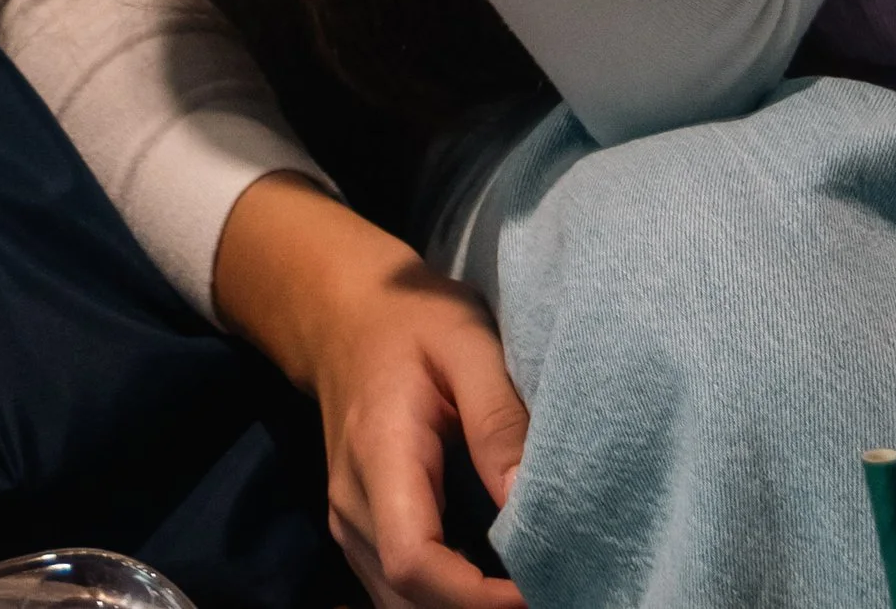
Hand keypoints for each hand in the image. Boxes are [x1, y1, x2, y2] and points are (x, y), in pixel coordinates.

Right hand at [216, 173, 526, 608]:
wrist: (344, 316)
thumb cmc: (413, 321)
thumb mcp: (466, 340)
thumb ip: (498, 417)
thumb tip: (529, 504)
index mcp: (379, 455)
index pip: (414, 561)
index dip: (477, 598)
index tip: (540, 588)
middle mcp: (352, 506)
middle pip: (409, 602)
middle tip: (551, 589)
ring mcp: (350, 527)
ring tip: (529, 586)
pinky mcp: (360, 536)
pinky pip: (399, 596)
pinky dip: (448, 602)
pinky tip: (495, 582)